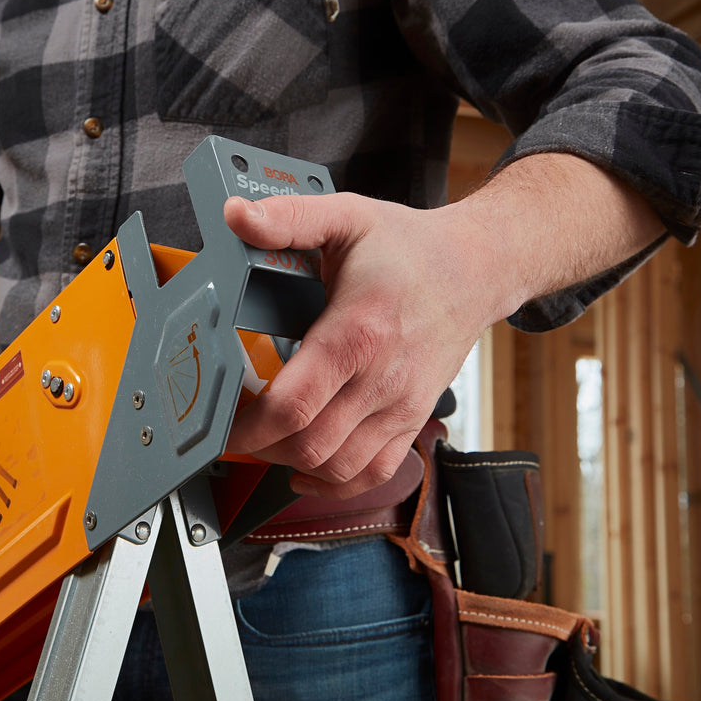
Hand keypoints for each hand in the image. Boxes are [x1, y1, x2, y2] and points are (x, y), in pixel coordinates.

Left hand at [223, 192, 496, 499]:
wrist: (478, 269)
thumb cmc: (409, 246)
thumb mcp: (346, 216)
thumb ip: (288, 219)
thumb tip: (236, 216)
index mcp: (357, 331)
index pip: (294, 404)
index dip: (249, 427)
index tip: (222, 425)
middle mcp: (382, 378)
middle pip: (310, 444)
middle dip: (261, 447)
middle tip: (235, 430)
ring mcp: (401, 405)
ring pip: (339, 467)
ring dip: (293, 465)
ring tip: (267, 443)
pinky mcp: (413, 419)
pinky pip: (375, 473)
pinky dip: (336, 484)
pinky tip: (308, 471)